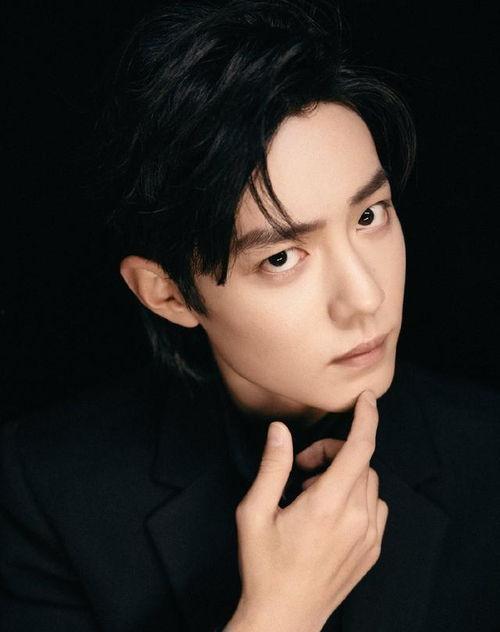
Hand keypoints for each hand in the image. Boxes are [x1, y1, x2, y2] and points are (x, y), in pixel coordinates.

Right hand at [229, 390, 387, 631]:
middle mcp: (356, 518)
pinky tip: (331, 514)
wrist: (285, 618)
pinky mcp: (373, 550)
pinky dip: (357, 497)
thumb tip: (280, 431)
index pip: (359, 448)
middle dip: (333, 453)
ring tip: (312, 496)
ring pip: (369, 483)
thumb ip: (272, 467)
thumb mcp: (254, 513)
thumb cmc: (264, 566)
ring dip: (344, 476)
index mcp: (327, 505)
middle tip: (301, 470)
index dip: (366, 417)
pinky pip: (375, 506)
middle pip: (360, 462)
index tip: (366, 398)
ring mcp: (369, 536)